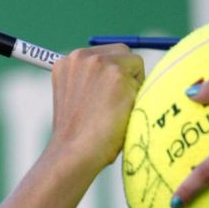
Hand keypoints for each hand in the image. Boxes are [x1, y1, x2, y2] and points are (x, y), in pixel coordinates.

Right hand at [50, 45, 143, 174]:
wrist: (73, 154)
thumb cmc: (77, 138)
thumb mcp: (76, 101)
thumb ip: (92, 84)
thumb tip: (121, 77)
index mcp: (65, 63)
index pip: (103, 57)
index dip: (111, 78)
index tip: (105, 100)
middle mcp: (79, 57)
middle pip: (121, 53)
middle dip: (126, 76)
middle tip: (114, 106)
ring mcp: (98, 62)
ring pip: (134, 64)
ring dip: (132, 87)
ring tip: (114, 112)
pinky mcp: (116, 73)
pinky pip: (142, 78)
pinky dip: (138, 97)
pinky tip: (119, 114)